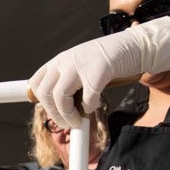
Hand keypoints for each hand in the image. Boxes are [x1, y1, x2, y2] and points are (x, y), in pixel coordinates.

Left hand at [29, 16, 169, 128]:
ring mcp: (80, 64)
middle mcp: (65, 60)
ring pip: (60, 97)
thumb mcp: (79, 66)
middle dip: (54, 114)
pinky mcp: (98, 70)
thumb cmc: (106, 61)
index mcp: (59, 61)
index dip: (37, 100)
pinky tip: (94, 105)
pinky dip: (90, 107)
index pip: (36, 82)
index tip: (47, 112)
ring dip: (68, 115)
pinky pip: (87, 98)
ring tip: (78, 121)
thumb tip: (56, 109)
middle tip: (66, 123)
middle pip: (45, 93)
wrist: (133, 46)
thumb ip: (66, 81)